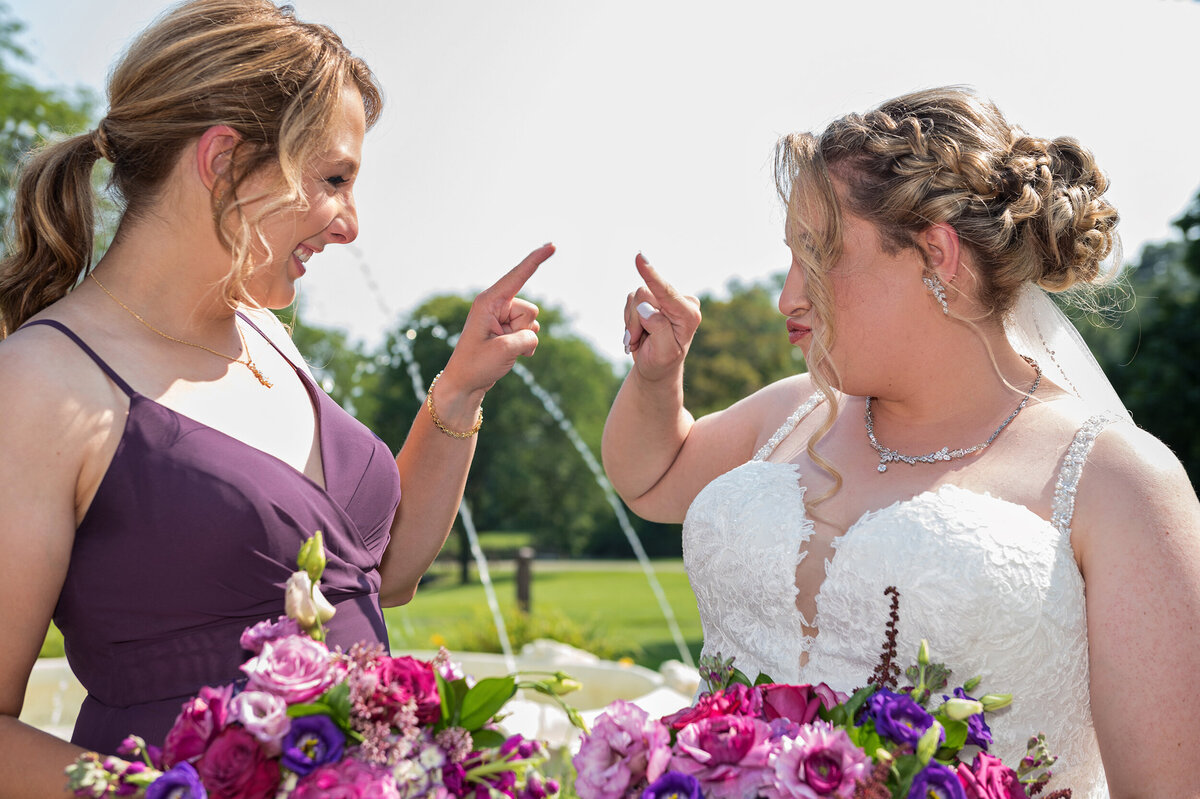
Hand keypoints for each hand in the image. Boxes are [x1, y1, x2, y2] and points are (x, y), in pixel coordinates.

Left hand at [441, 243, 554, 396]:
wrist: (464, 384)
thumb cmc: (476, 365)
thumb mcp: (504, 351)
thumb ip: (527, 338)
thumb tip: (532, 334)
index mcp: (488, 301)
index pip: (517, 276)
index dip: (536, 260)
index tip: (552, 245)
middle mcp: (496, 305)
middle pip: (530, 310)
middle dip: (523, 330)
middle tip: (499, 344)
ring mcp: (502, 317)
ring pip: (532, 323)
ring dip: (522, 340)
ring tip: (499, 351)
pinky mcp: (508, 330)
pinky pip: (530, 334)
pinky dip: (524, 347)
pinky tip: (507, 355)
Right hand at [623, 254, 700, 382]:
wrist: (657, 366)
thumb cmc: (662, 362)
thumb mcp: (663, 353)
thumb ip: (658, 329)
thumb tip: (646, 307)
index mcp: (689, 314)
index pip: (667, 292)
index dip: (652, 275)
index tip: (640, 257)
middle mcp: (680, 301)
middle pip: (644, 295)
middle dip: (636, 320)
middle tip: (639, 340)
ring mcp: (665, 298)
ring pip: (634, 299)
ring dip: (632, 323)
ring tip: (640, 339)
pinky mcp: (652, 298)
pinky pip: (630, 301)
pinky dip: (629, 320)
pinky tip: (638, 332)